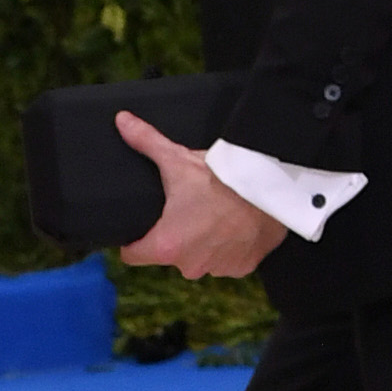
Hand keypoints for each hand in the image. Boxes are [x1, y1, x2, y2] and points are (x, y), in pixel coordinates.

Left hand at [116, 119, 283, 279]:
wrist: (269, 185)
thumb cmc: (221, 177)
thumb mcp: (177, 159)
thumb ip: (145, 142)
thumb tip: (122, 121)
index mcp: (166, 246)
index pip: (133, 256)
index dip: (133, 242)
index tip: (140, 229)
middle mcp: (190, 265)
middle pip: (169, 254)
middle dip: (174, 237)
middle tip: (185, 210)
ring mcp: (218, 269)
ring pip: (199, 258)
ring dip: (202, 244)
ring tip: (212, 216)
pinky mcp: (242, 267)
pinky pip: (227, 261)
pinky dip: (228, 247)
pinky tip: (233, 226)